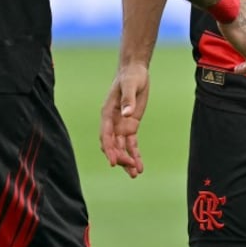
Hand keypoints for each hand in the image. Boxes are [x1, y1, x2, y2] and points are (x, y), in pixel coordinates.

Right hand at [99, 62, 149, 178]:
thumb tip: (127, 114)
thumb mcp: (130, 85)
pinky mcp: (131, 126)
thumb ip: (128, 100)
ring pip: (122, 148)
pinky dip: (135, 154)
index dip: (109, 150)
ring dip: (127, 160)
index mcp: (107, 113)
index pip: (106, 136)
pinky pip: (131, 144)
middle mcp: (112, 123)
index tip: (113, 162)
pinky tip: (139, 166)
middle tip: (131, 168)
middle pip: (113, 145)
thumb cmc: (130, 76)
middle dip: (120, 158)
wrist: (135, 71)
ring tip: (135, 174)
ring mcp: (121, 126)